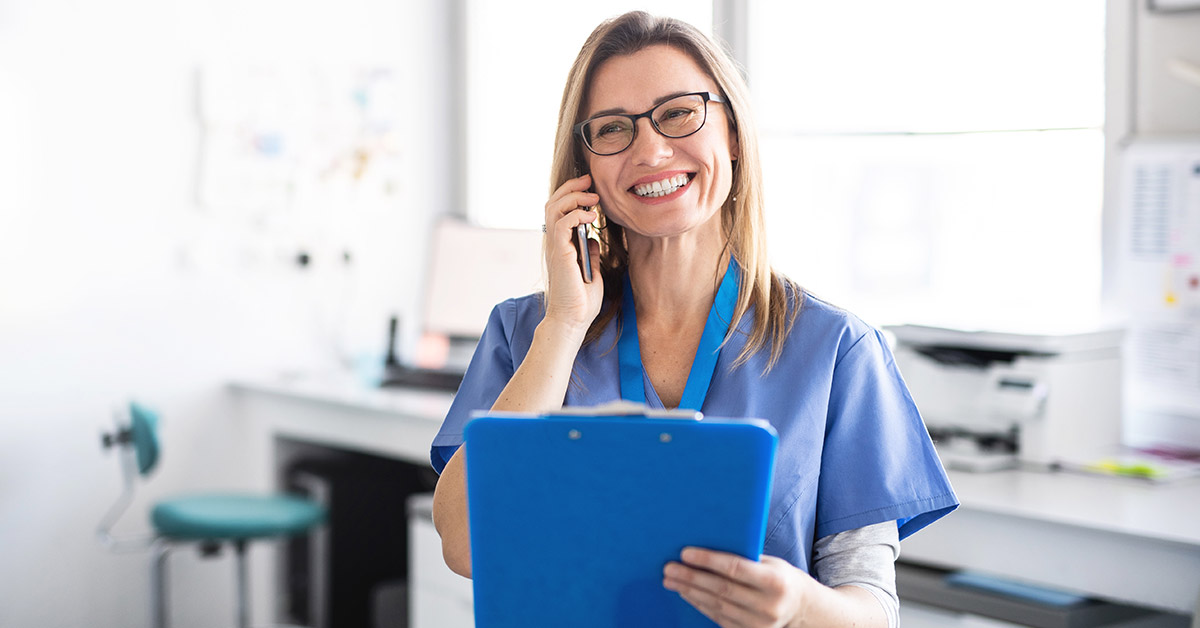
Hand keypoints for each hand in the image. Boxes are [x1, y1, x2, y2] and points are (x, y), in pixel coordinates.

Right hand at [543, 174, 602, 331]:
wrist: (573, 319)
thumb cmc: (581, 301)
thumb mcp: (591, 271)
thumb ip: (589, 253)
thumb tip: (593, 239)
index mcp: (561, 245)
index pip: (559, 211)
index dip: (572, 195)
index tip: (590, 188)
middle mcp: (554, 243)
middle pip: (553, 203)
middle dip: (571, 187)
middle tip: (590, 181)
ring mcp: (555, 247)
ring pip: (554, 208)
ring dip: (574, 197)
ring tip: (593, 197)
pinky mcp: (560, 253)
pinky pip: (562, 223)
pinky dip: (576, 214)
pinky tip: (591, 217)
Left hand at [663, 547, 814, 627]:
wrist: (802, 610)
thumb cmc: (782, 578)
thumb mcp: (771, 563)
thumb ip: (746, 557)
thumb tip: (709, 543)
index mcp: (774, 581)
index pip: (735, 568)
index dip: (708, 560)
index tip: (685, 553)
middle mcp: (767, 605)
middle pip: (720, 589)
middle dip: (691, 577)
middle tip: (669, 568)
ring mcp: (758, 624)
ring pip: (716, 605)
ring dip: (690, 592)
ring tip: (671, 580)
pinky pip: (718, 618)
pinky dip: (699, 604)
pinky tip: (686, 593)